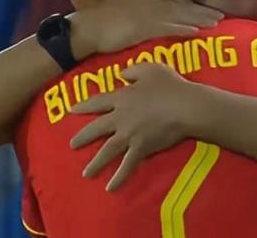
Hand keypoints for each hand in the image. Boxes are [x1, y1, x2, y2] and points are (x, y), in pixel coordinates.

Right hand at [70, 0, 223, 57]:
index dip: (191, 5)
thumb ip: (145, 5)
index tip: (203, 11)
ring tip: (216, 23)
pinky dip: (184, 29)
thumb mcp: (127, 5)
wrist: (88, 28)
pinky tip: (197, 32)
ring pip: (181, 15)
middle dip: (202, 11)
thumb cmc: (105, 19)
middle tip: (220, 16)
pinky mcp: (146, 25)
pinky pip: (170, 27)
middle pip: (183, 4)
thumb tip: (160, 12)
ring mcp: (149, 9)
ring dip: (200, 19)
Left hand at [70, 62, 201, 190]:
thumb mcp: (151, 69)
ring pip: (107, 151)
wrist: (185, 106)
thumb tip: (121, 74)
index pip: (98, 102)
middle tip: (72, 145)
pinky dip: (119, 177)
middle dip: (83, 137)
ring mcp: (129, 135)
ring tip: (86, 173)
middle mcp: (120, 118)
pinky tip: (110, 188)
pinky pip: (127, 165)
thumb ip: (133, 70)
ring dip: (96, 163)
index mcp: (122, 98)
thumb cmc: (170, 85)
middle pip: (97, 128)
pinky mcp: (141, 148)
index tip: (72, 111)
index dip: (84, 106)